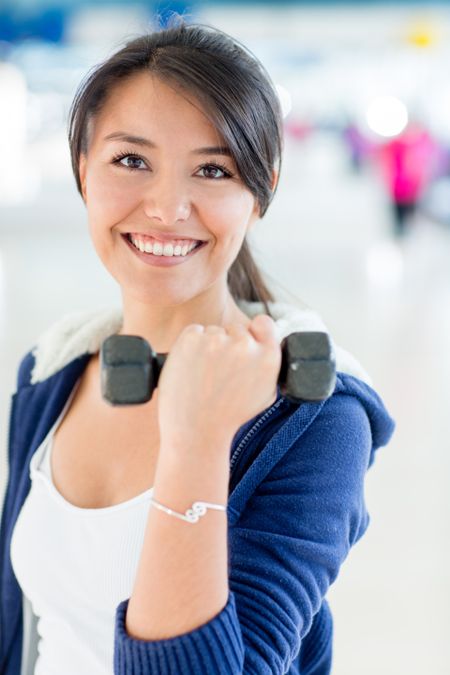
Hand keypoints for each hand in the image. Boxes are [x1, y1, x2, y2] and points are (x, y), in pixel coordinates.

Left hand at [156, 314, 281, 451]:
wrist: (196, 432)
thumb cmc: (229, 415)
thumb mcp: (264, 393)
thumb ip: (267, 364)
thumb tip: (267, 340)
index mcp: (268, 357)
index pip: (264, 322)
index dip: (254, 331)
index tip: (245, 343)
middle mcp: (244, 345)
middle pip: (235, 329)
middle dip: (228, 345)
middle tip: (219, 373)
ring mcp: (217, 340)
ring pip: (213, 332)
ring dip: (208, 347)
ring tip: (204, 377)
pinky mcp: (191, 340)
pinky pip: (193, 332)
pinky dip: (190, 346)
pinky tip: (192, 370)